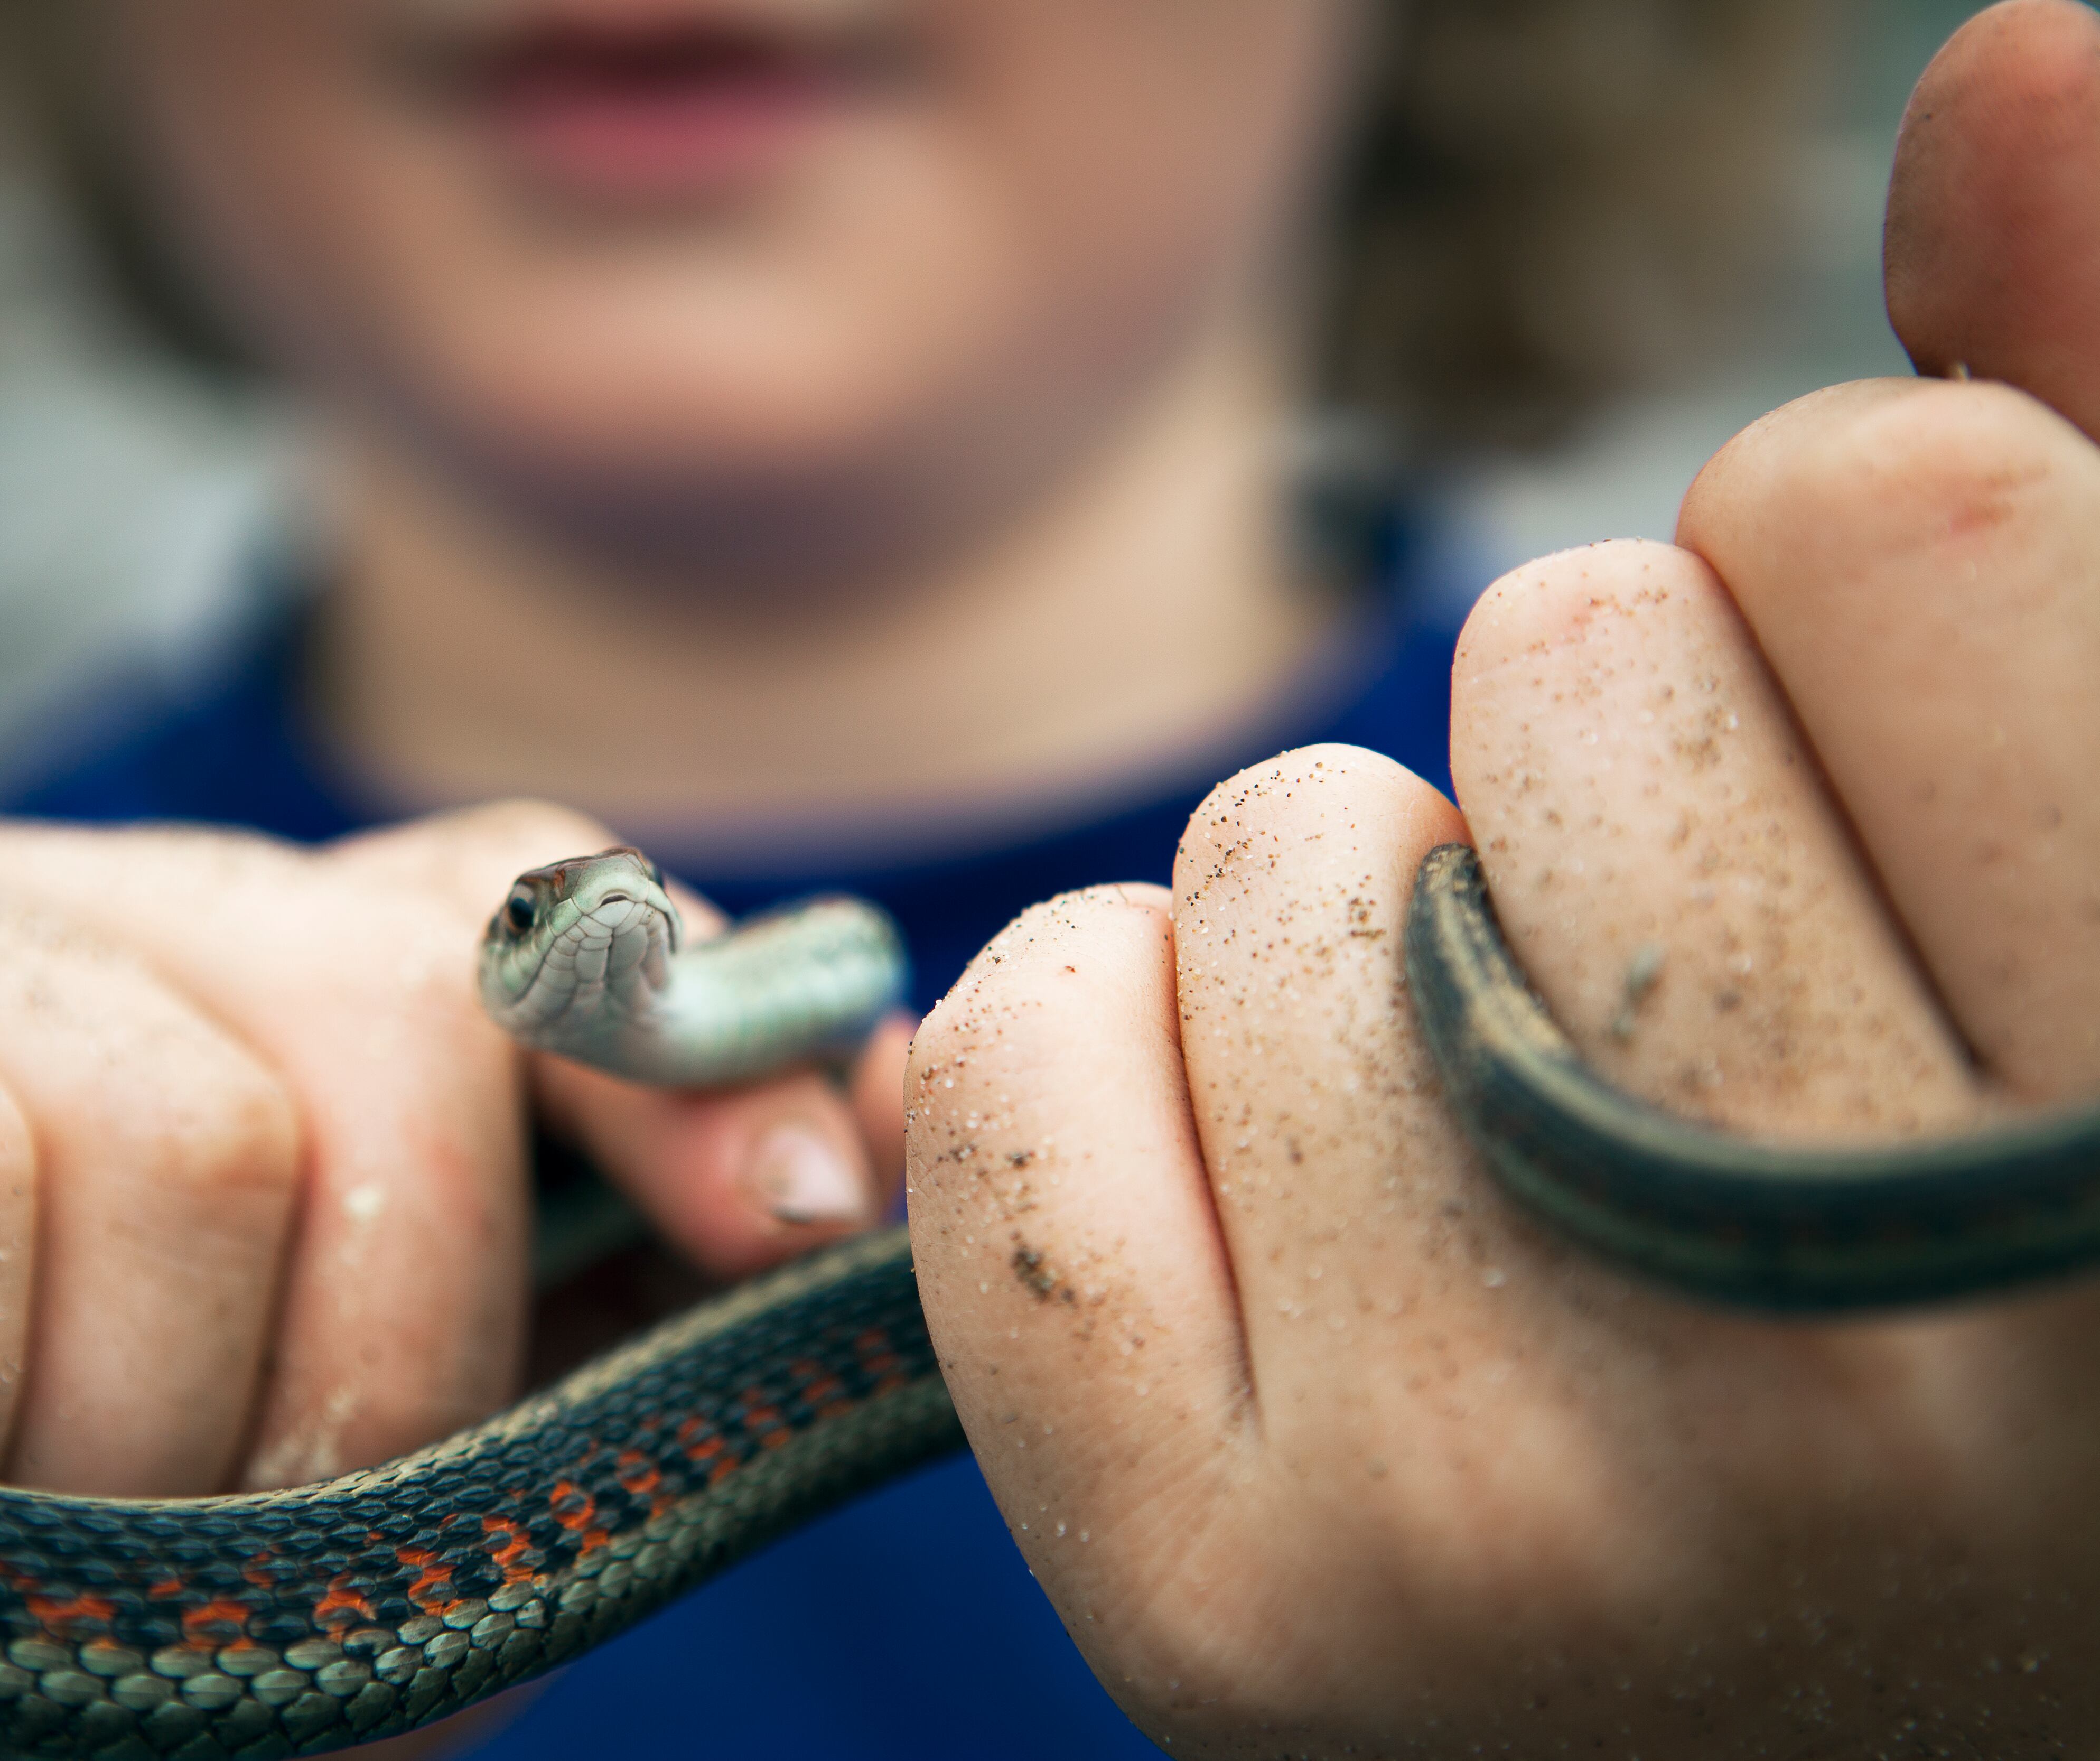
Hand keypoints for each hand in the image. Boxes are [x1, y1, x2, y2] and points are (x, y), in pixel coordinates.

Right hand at [0, 800, 903, 1760]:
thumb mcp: (325, 1519)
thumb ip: (568, 1330)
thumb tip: (843, 1127)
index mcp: (168, 980)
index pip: (505, 898)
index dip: (678, 1053)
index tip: (804, 1225)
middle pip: (386, 1001)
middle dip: (372, 1377)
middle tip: (193, 1567)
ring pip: (179, 1120)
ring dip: (119, 1463)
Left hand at [906, 4, 2099, 1753]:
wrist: (1839, 1673)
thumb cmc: (2013, 1242)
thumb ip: (2091, 444)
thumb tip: (2008, 65)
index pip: (1886, 510)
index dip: (1864, 574)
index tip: (1896, 771)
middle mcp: (1879, 1391)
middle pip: (1561, 666)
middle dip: (1617, 766)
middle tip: (1714, 1016)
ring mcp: (1521, 1534)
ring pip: (1272, 859)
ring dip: (1377, 927)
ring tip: (1541, 1154)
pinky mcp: (1224, 1615)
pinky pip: (1027, 1059)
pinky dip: (1118, 1056)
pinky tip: (1305, 1214)